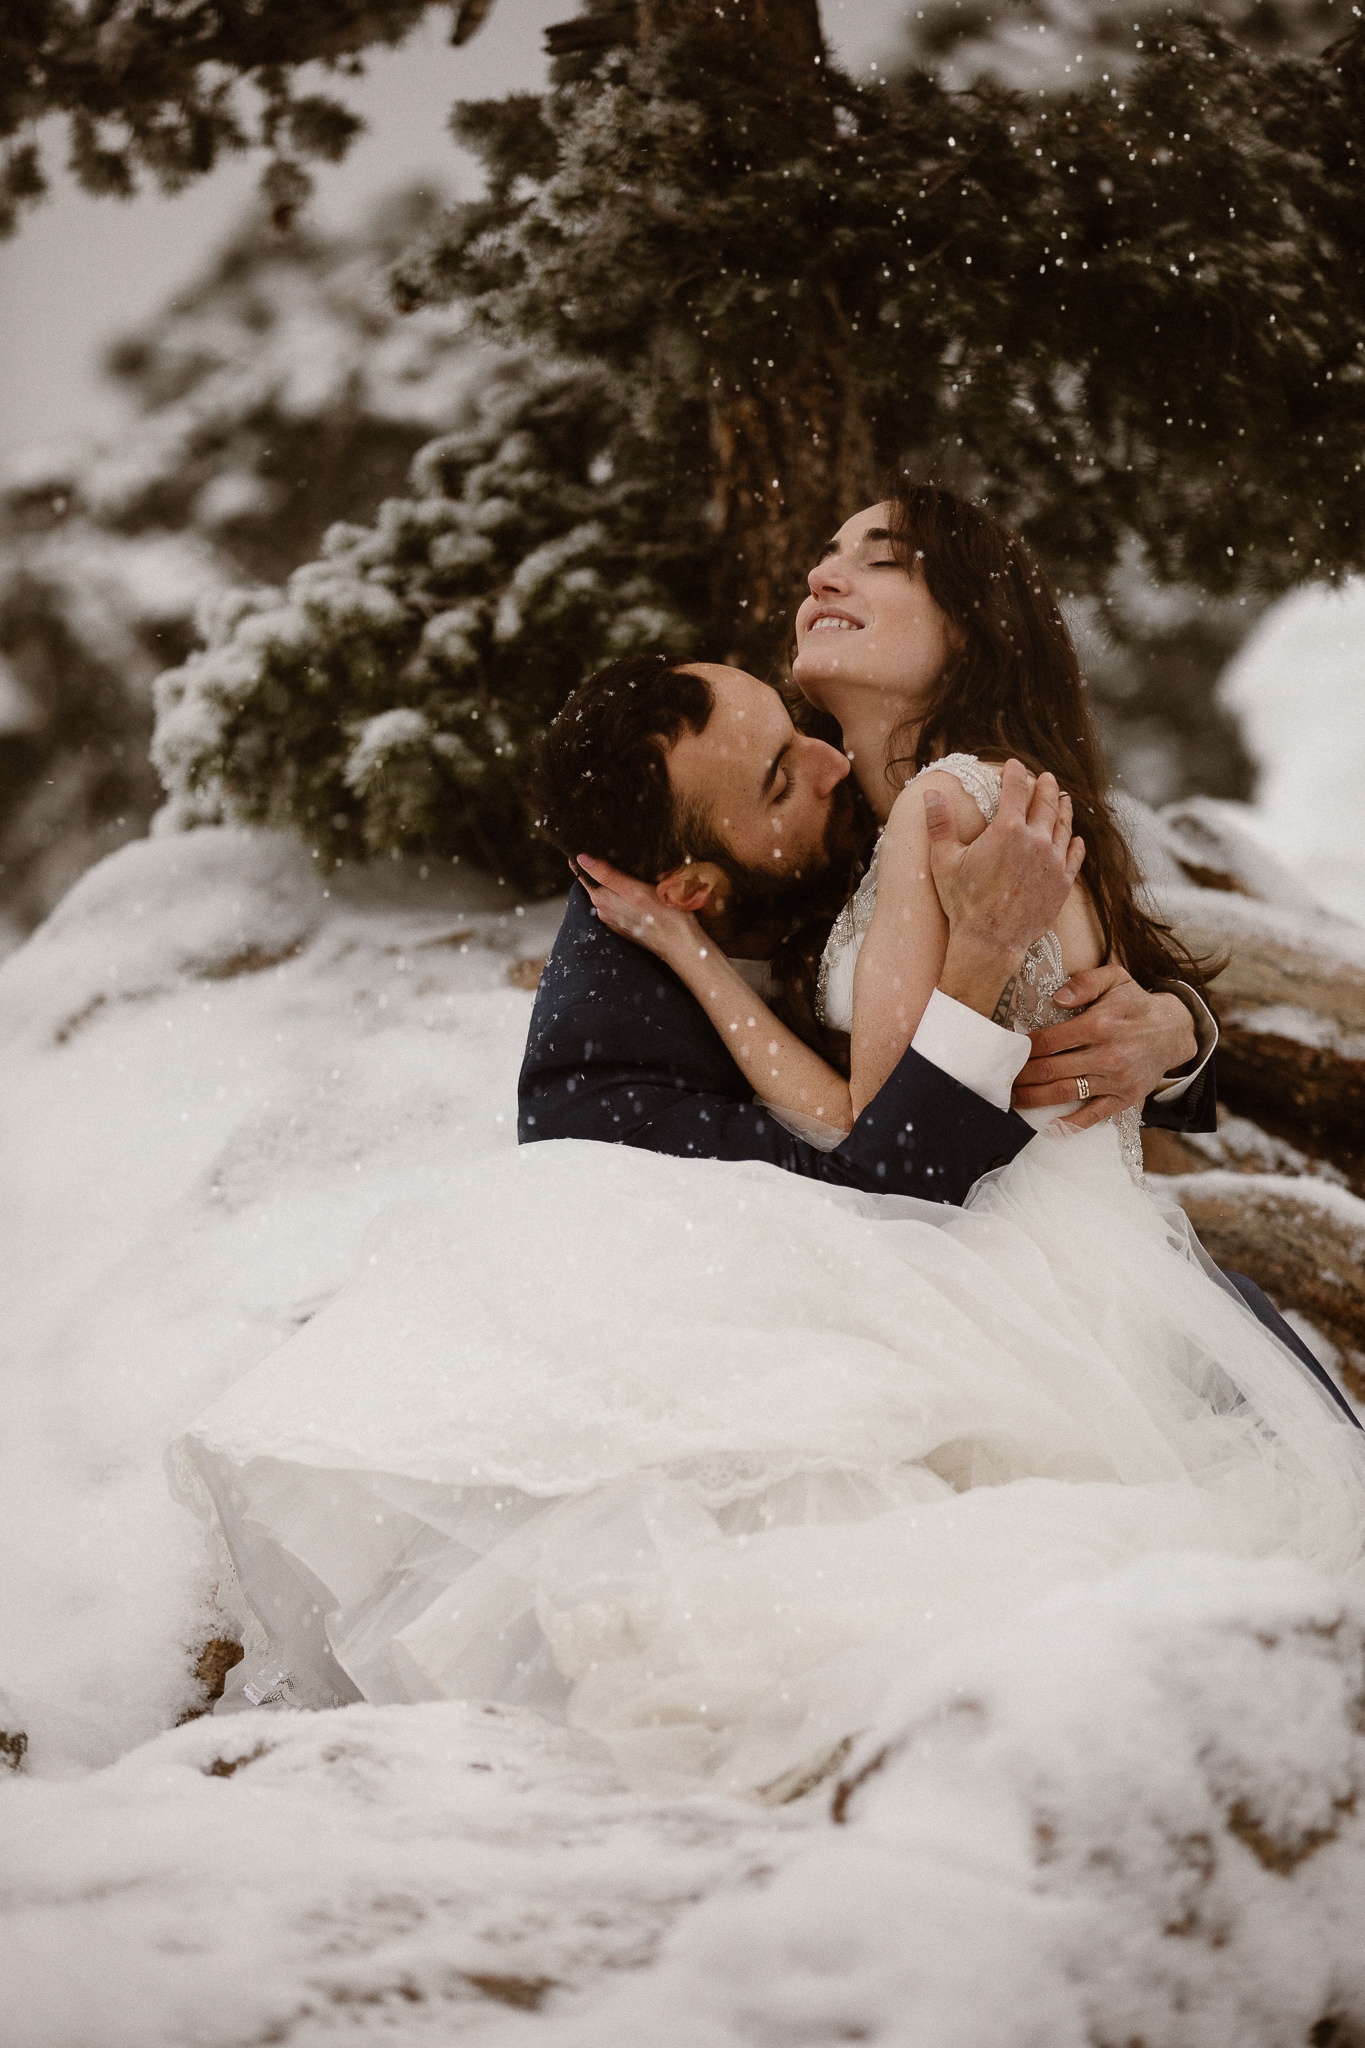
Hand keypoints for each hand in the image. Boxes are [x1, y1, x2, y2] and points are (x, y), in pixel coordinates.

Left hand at [575, 854, 702, 967]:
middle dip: (598, 868)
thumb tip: (581, 858)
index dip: (583, 860)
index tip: (585, 845)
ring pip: (608, 893)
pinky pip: (618, 903)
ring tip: (621, 865)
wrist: (680, 944)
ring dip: (612, 881)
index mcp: (602, 899)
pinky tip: (634, 887)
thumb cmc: (662, 915)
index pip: (583, 875)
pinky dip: (622, 893)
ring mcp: (615, 919)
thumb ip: (607, 874)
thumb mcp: (634, 889)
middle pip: (595, 883)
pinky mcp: (627, 924)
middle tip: (605, 849)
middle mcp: (604, 910)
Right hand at [924, 759, 1083, 961]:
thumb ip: (939, 824)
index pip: (1015, 789)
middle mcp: (1036, 840)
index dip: (1014, 773)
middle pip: (1045, 803)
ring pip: (1064, 826)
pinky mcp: (1062, 883)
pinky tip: (1076, 839)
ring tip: (1063, 799)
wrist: (991, 941)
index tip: (1013, 765)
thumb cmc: (964, 903)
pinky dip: (1075, 843)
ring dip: (1063, 809)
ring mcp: (1053, 861)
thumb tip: (930, 794)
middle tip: (1044, 777)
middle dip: (1044, 786)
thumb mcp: (944, 861)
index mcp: (1007, 830)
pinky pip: (1074, 855)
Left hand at [1012, 964, 1198, 1129]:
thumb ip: (1084, 983)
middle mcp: (1106, 1054)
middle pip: (1050, 1069)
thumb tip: (1056, 998)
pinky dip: (1069, 1124)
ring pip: (1064, 1092)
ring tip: (1012, 1100)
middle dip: (1020, 1076)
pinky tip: (1048, 1127)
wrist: (1174, 1032)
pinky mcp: (1124, 1098)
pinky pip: (1093, 1115)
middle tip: (1001, 1080)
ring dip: (1033, 1098)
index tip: (1008, 1052)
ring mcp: (1115, 1079)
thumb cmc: (1135, 1004)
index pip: (1048, 1040)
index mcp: (1099, 1024)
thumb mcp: (1114, 979)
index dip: (1024, 1049)